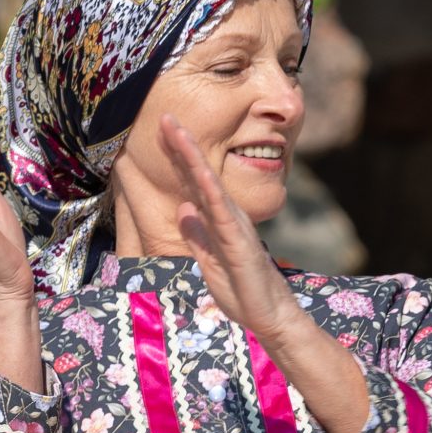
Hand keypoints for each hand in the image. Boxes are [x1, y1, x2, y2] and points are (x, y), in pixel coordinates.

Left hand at [163, 116, 302, 338]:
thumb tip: (184, 208)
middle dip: (181, 145)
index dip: (177, 158)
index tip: (162, 133)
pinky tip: (198, 170)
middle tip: (164, 116)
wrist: (269, 316)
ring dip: (191, 156)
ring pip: (208, 183)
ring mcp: (233, 225)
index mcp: (217, 220)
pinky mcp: (238, 241)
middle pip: (199, 174)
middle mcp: (226, 215)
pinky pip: (221, 210)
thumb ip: (197, 235)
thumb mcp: (208, 261)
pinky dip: (209, 188)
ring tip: (175, 130)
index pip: (193, 184)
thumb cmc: (242, 292)